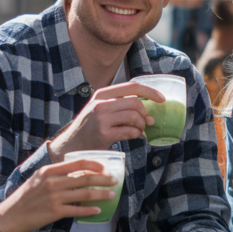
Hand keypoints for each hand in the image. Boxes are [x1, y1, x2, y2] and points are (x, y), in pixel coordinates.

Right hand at [0, 159, 117, 231]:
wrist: (11, 214)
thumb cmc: (26, 196)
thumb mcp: (39, 178)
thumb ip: (56, 174)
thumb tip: (78, 172)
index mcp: (50, 170)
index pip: (78, 162)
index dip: (95, 164)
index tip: (105, 167)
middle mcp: (53, 182)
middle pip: (85, 178)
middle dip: (103, 179)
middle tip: (114, 180)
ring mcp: (54, 197)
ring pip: (84, 194)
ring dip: (101, 194)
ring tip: (111, 195)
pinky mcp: (55, 212)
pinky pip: (77, 210)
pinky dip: (89, 210)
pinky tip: (98, 210)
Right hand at [47, 82, 164, 160]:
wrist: (71, 144)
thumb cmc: (90, 127)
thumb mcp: (101, 109)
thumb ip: (121, 106)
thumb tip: (150, 114)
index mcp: (101, 94)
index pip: (131, 87)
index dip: (150, 92)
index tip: (162, 99)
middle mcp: (100, 104)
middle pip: (135, 103)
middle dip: (144, 114)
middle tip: (146, 122)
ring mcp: (101, 119)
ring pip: (134, 117)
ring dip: (141, 125)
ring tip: (138, 130)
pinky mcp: (104, 134)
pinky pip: (129, 131)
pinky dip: (136, 134)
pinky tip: (133, 136)